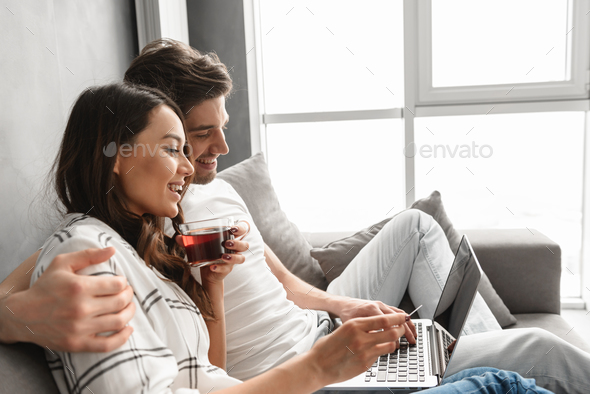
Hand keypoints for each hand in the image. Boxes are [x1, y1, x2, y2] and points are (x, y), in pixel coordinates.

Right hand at [1, 247, 133, 351]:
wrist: (22, 315)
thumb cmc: (45, 286)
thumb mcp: (62, 263)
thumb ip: (88, 255)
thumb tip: (112, 250)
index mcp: (79, 287)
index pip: (117, 284)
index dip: (124, 282)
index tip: (121, 282)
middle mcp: (80, 308)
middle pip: (120, 302)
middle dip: (129, 295)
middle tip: (127, 292)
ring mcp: (79, 329)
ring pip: (118, 322)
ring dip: (129, 313)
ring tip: (128, 307)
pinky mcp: (77, 344)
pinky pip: (107, 345)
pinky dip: (122, 337)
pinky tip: (127, 328)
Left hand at [176, 222, 249, 286]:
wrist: (208, 271)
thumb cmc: (207, 253)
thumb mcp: (199, 245)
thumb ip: (189, 241)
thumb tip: (178, 237)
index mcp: (230, 238)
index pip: (243, 230)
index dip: (241, 228)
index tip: (233, 228)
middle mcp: (234, 249)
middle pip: (245, 245)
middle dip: (238, 243)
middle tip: (226, 243)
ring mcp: (232, 260)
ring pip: (241, 258)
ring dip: (233, 257)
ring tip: (222, 257)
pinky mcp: (228, 269)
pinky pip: (228, 269)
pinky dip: (220, 268)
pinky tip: (212, 267)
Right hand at [306, 313, 406, 385]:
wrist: (318, 365)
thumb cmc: (327, 347)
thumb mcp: (343, 329)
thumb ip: (359, 327)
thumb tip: (375, 326)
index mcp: (355, 325)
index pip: (384, 320)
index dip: (397, 319)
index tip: (403, 317)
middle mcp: (361, 338)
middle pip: (391, 332)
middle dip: (400, 330)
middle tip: (401, 329)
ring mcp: (364, 352)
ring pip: (390, 345)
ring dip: (394, 342)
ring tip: (392, 341)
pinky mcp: (365, 364)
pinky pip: (380, 356)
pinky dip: (381, 352)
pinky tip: (376, 351)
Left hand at [336, 297, 416, 344]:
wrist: (345, 304)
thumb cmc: (347, 315)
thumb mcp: (353, 325)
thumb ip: (366, 332)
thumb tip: (378, 342)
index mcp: (371, 310)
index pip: (387, 324)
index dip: (393, 336)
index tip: (396, 345)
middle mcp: (378, 306)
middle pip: (396, 318)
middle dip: (406, 331)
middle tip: (412, 342)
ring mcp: (381, 305)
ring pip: (399, 313)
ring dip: (408, 324)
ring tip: (414, 335)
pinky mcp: (383, 305)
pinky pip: (397, 311)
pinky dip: (405, 319)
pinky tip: (410, 326)